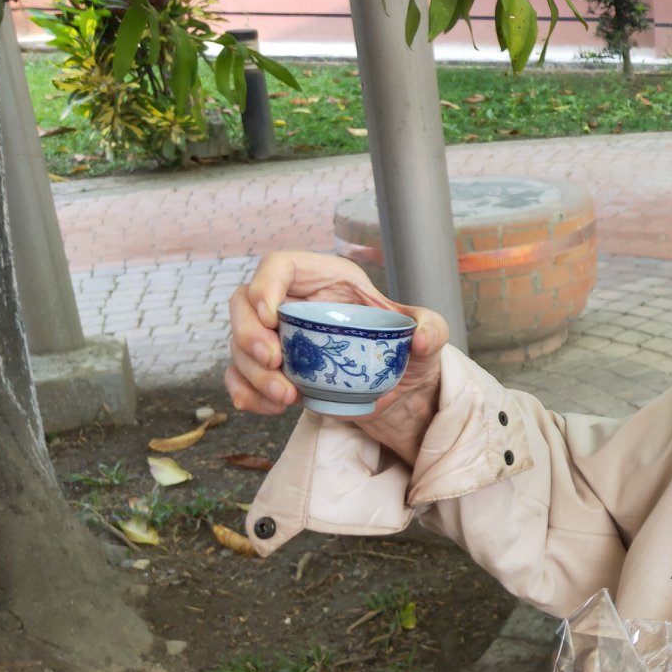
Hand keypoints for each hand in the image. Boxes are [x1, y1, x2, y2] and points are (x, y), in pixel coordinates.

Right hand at [225, 250, 448, 461]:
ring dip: (252, 372)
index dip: (265, 284)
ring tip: (287, 395)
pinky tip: (275, 406)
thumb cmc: (404, 347)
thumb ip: (432, 328)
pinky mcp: (271, 370)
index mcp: (324, 278)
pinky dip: (249, 394)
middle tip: (273, 360)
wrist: (396, 387)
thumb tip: (419, 339)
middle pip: (243, 303)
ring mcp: (276, 337)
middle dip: (248, 333)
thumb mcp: (428, 332)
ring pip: (238, 345)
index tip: (272, 315)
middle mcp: (292, 303)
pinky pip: (239, 378)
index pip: (279, 265)